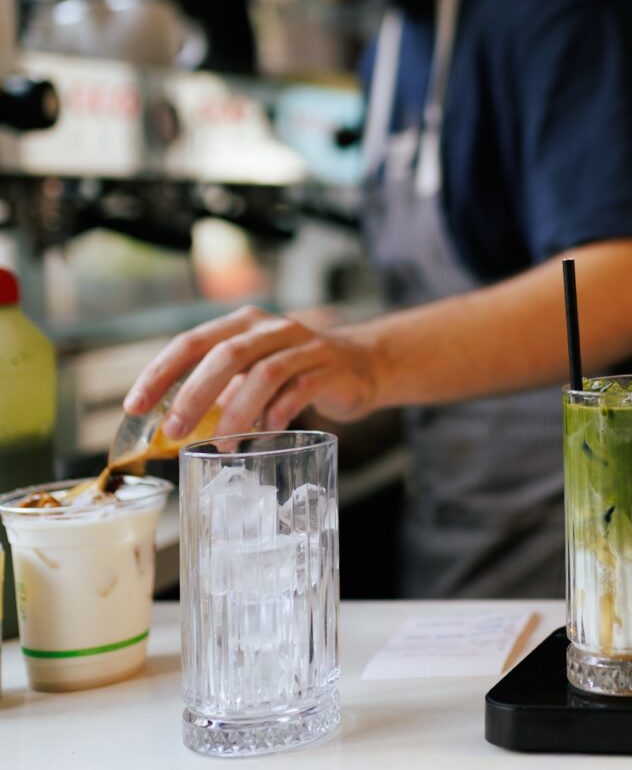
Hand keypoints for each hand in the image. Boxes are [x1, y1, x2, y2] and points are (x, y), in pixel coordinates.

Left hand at [123, 305, 378, 438]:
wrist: (359, 365)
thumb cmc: (294, 373)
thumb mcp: (249, 374)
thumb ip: (217, 391)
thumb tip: (169, 426)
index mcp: (242, 324)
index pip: (191, 342)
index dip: (160, 373)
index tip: (134, 407)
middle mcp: (271, 328)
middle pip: (226, 354)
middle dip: (194, 394)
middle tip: (174, 431)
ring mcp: (303, 346)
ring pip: (264, 373)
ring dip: (237, 412)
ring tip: (222, 445)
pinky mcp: (329, 369)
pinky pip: (300, 390)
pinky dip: (278, 413)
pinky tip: (266, 433)